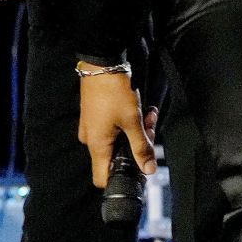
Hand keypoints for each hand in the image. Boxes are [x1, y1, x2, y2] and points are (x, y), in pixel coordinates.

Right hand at [77, 67, 157, 188]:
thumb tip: (149, 171)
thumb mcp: (132, 121)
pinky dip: (127, 122)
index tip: (139, 169)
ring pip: (117, 141)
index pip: (102, 178)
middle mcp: (91, 138)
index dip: (120, 179)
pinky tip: (141, 110)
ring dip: (136, 132)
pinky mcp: (95, 115)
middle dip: (137, 147)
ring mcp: (92, 126)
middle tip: (150, 130)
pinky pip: (112, 128)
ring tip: (149, 116)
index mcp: (96, 145)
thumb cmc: (114, 92)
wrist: (102, 62)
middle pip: (115, 157)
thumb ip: (141, 148)